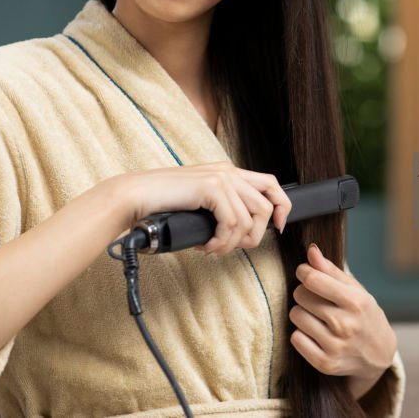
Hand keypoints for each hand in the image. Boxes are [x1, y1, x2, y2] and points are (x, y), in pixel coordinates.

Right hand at [108, 162, 290, 254]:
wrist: (137, 196)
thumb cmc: (164, 203)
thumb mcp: (201, 203)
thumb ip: (222, 208)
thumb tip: (243, 233)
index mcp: (228, 171)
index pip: (270, 183)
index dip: (282, 206)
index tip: (278, 227)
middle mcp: (228, 171)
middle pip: (265, 206)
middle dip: (255, 234)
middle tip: (234, 246)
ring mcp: (220, 177)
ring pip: (249, 219)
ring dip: (233, 243)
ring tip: (214, 248)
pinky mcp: (210, 187)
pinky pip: (232, 223)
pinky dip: (222, 241)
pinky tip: (208, 246)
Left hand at [289, 244, 397, 397]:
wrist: (379, 354)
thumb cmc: (365, 315)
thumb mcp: (356, 290)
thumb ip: (331, 270)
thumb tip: (311, 251)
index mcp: (355, 302)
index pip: (313, 279)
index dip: (303, 272)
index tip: (304, 272)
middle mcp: (345, 325)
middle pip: (301, 296)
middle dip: (304, 292)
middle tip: (316, 298)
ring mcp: (335, 346)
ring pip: (296, 315)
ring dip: (302, 312)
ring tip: (316, 316)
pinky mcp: (325, 363)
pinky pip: (295, 338)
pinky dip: (301, 333)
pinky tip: (315, 333)